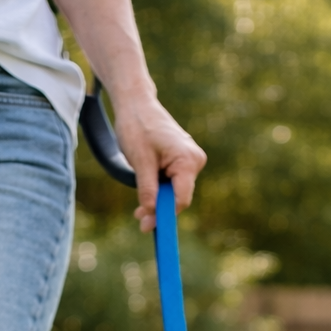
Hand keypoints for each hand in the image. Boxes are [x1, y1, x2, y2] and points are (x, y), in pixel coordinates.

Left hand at [111, 93, 206, 231]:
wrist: (136, 104)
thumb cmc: (137, 126)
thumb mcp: (140, 161)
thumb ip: (147, 189)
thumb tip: (151, 214)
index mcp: (187, 159)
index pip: (181, 198)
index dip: (165, 214)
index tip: (148, 227)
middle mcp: (194, 160)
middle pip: (178, 197)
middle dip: (159, 209)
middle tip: (138, 219)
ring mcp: (190, 160)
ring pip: (175, 192)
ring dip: (158, 201)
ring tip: (139, 209)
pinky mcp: (183, 160)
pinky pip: (173, 183)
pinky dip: (159, 191)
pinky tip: (146, 194)